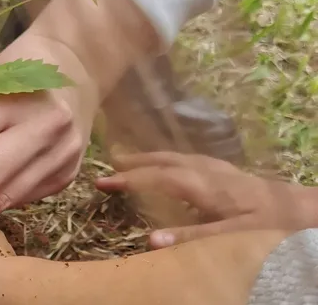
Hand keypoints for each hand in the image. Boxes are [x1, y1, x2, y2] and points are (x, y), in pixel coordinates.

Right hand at [96, 151, 317, 247]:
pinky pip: (190, 160)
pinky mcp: (230, 173)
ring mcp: (220, 169)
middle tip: (109, 165)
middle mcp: (207, 172)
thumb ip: (191, 237)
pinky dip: (171, 160)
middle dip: (135, 163)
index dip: (128, 179)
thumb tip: (150, 240)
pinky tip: (173, 167)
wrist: (306, 209)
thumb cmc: (270, 225)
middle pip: (164, 161)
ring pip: (177, 157)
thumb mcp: (231, 236)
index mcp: (203, 185)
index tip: (101, 181)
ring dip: (152, 158)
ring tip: (131, 159)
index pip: (156, 178)